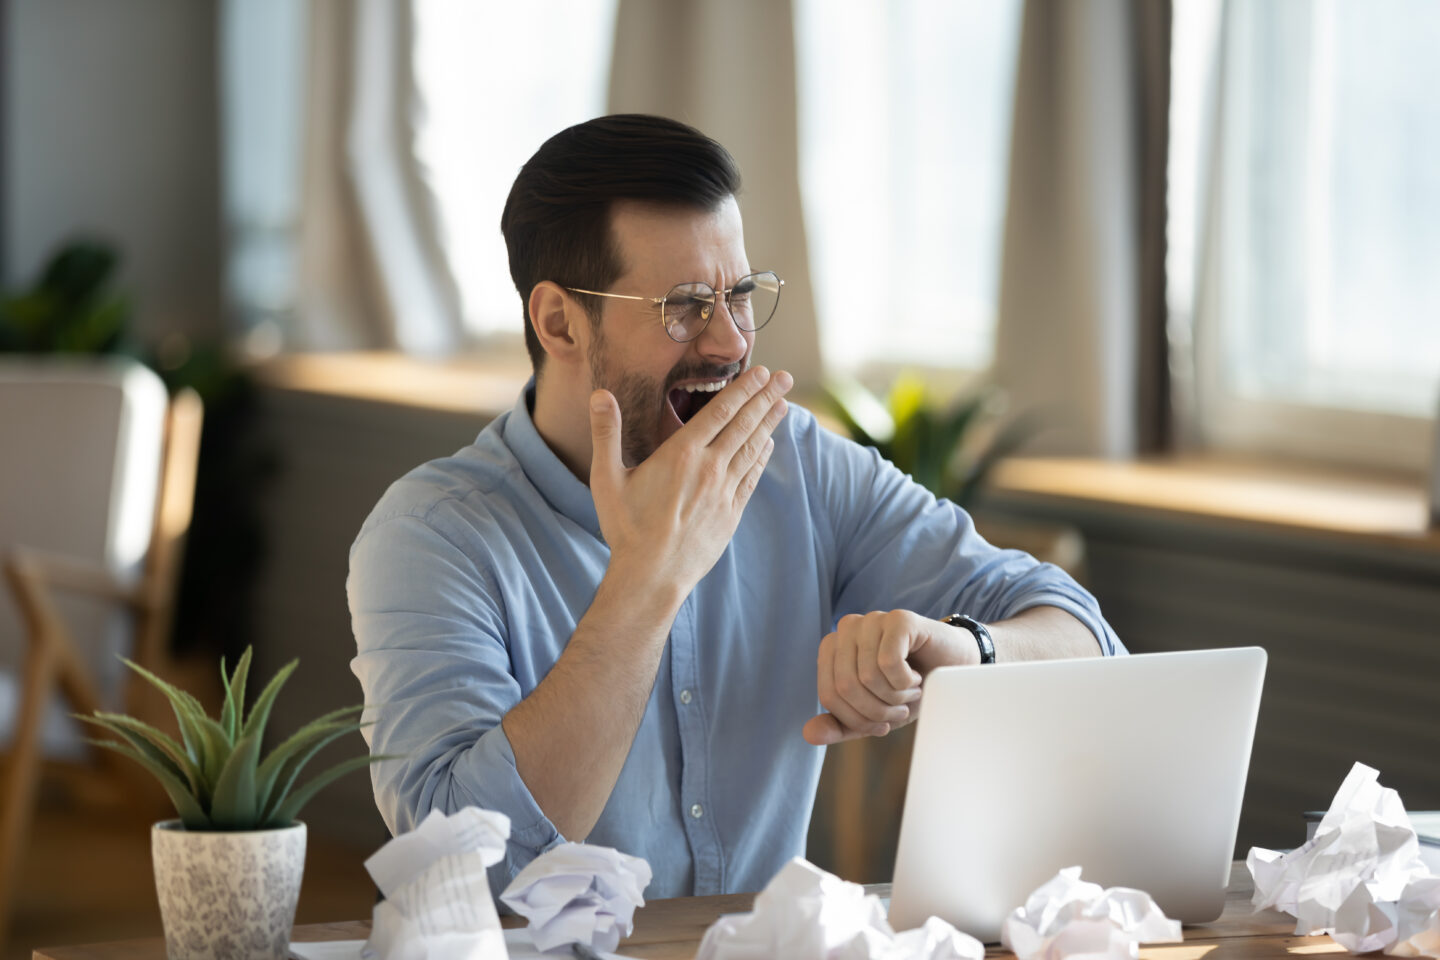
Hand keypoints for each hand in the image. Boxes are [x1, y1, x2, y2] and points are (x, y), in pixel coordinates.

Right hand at [589, 365, 791, 595]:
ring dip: (769, 424)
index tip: (759, 372)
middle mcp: (709, 470)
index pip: (719, 413)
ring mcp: (723, 493)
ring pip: (752, 449)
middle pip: (743, 425)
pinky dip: (761, 457)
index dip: (742, 390)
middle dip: (765, 398)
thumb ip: (606, 433)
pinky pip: (751, 478)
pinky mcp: (730, 514)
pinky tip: (768, 444)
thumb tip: (600, 394)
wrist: (652, 577)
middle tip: (784, 377)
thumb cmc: (626, 528)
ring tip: (783, 403)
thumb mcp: (606, 479)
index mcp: (681, 455)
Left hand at [802, 609, 976, 744]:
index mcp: (832, 648)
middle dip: (876, 711)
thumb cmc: (908, 689)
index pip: (829, 696)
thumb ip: (841, 724)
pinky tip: (916, 677)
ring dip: (895, 697)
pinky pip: (888, 662)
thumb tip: (809, 734)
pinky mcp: (898, 619)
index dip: (857, 720)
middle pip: (846, 686)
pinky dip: (905, 681)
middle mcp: (846, 628)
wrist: (953, 669)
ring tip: (909, 691)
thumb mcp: (873, 714)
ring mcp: (871, 620)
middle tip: (899, 709)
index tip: (882, 723)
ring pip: (867, 676)